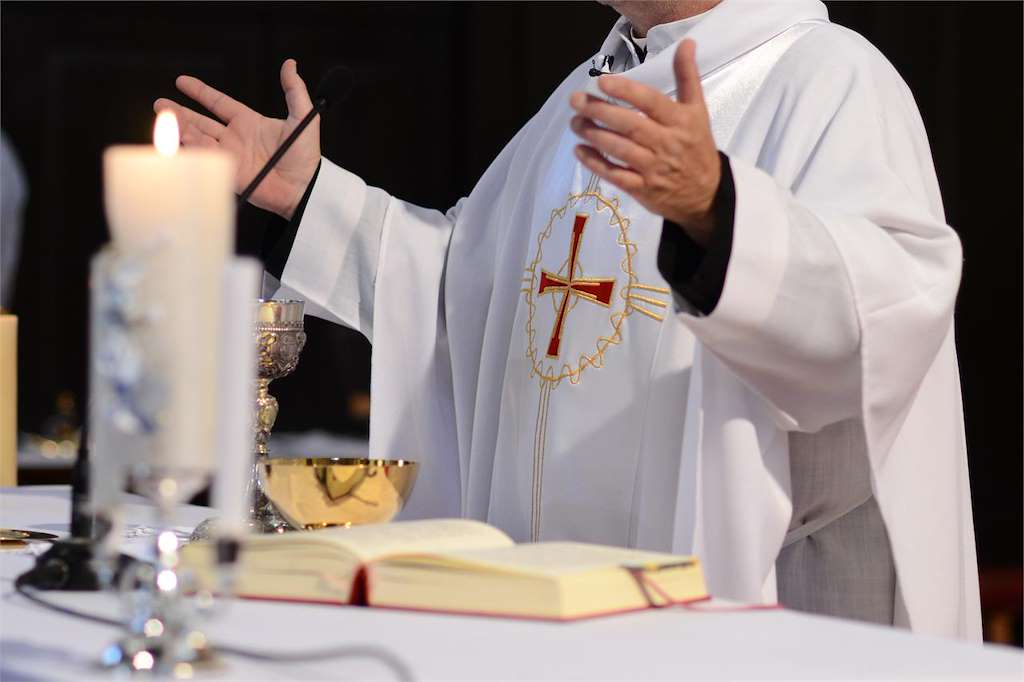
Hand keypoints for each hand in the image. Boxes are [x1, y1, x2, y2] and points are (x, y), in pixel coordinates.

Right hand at [154, 59, 319, 219]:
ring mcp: (230, 156)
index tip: (181, 81)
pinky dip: (190, 150)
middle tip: (160, 105)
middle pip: (200, 121)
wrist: (305, 187)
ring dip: (181, 128)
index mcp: (249, 122)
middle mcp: (236, 138)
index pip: (218, 103)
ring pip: (198, 139)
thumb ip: (295, 90)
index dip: (200, 92)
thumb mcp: (304, 117)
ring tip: (165, 118)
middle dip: (179, 113)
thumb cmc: (307, 155)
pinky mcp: (228, 174)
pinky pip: (205, 159)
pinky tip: (178, 140)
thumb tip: (290, 64)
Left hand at [569, 39, 720, 245]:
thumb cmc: (696, 146)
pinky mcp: (643, 189)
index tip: (602, 82)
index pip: (651, 102)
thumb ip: (687, 76)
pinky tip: (579, 150)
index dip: (626, 91)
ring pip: (620, 150)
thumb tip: (686, 43)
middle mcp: (666, 143)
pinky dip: (595, 163)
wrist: (707, 194)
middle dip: (600, 111)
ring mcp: (653, 168)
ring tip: (575, 122)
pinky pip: (615, 175)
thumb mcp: (697, 110)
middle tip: (576, 100)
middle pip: (630, 125)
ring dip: (594, 135)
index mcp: (680, 121)